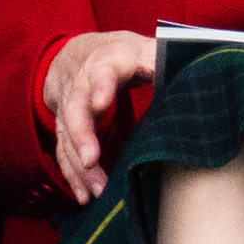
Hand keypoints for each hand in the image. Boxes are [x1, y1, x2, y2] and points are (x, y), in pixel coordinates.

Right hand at [43, 30, 158, 203]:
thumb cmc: (122, 54)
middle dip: (82, 135)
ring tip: (95, 191)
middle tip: (91, 159)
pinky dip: (72, 175)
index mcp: (105, 61)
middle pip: (76, 109)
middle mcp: (80, 86)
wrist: (79, 53)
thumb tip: (180, 62)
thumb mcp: (142, 47)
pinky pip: (64, 152)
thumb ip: (159, 55)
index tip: (101, 102)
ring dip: (78, 165)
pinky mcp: (64, 128)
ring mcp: (68, 109)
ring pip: (66, 137)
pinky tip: (84, 196)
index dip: (101, 85)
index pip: (102, 71)